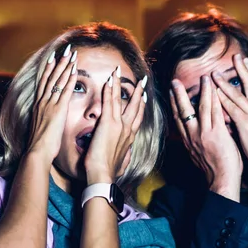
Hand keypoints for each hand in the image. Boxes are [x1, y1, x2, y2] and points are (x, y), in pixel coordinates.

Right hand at [27, 45, 77, 162]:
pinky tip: (75, 70)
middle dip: (59, 62)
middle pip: (51, 77)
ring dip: (65, 66)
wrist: (37, 152)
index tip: (54, 57)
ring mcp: (49, 105)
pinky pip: (65, 92)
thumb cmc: (40, 145)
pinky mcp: (58, 110)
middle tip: (66, 50)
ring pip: (58, 81)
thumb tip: (49, 118)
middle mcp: (42, 101)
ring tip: (72, 54)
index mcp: (39, 105)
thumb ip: (46, 119)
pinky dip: (69, 79)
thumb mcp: (42, 127)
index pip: (44, 82)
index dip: (49, 68)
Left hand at [84, 67, 146, 183]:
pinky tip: (109, 80)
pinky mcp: (108, 123)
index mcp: (130, 138)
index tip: (144, 97)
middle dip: (139, 92)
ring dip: (120, 84)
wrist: (103, 175)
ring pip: (122, 100)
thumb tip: (126, 156)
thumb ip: (124, 156)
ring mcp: (119, 125)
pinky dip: (109, 90)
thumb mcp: (121, 163)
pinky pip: (109, 102)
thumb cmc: (109, 172)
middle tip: (142, 81)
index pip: (138, 118)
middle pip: (136, 106)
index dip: (141, 106)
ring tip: (119, 72)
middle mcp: (127, 129)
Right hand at [170, 76, 241, 200]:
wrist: (222, 182)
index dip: (174, 106)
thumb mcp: (201, 156)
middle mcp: (193, 136)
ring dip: (200, 91)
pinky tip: (214, 87)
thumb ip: (198, 144)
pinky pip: (214, 112)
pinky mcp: (217, 134)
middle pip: (182, 111)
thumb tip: (198, 137)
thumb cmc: (216, 171)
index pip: (178, 120)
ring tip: (202, 77)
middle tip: (174, 81)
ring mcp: (204, 134)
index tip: (171, 94)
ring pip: (200, 108)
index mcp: (189, 141)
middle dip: (178, 95)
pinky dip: (213, 97)